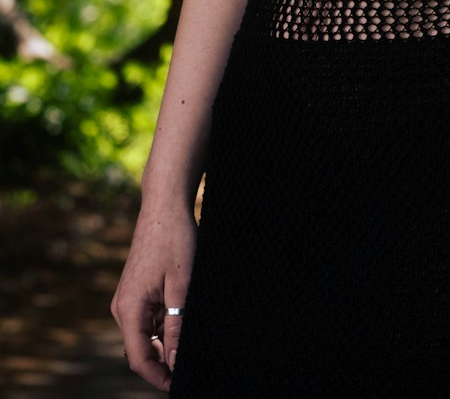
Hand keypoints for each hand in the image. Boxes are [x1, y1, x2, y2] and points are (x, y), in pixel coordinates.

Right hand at [112, 204, 196, 390]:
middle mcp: (121, 308)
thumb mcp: (181, 286)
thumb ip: (176, 326)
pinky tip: (182, 315)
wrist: (164, 206)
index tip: (177, 386)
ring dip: (165, 341)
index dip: (158, 377)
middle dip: (164, 361)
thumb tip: (174, 362)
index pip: (138, 359)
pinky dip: (163, 325)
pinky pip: (147, 319)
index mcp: (129, 309)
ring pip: (145, 335)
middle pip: (140, 350)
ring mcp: (126, 300)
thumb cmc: (174, 240)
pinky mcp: (134, 292)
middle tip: (190, 363)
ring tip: (189, 333)